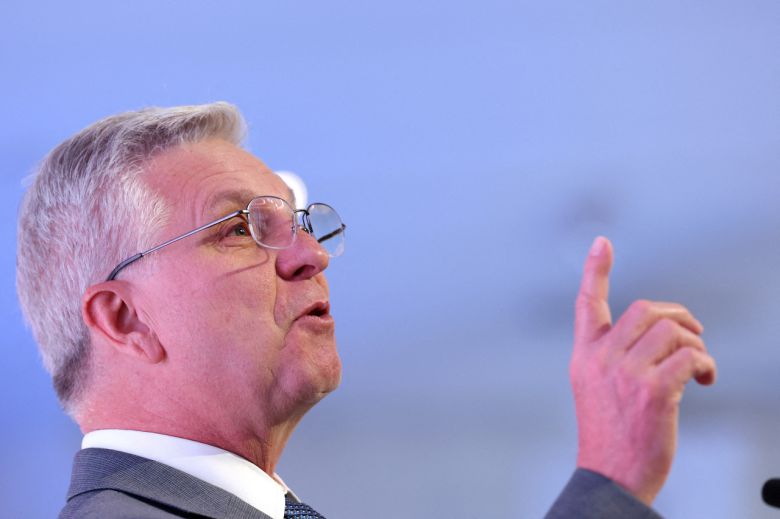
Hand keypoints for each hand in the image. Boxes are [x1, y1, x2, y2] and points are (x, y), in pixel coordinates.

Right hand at [570, 237, 716, 504]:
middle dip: (677, 317)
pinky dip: (705, 365)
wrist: (610, 476)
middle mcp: (601, 359)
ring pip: (671, 332)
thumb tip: (657, 334)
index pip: (587, 304)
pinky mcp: (653, 391)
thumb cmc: (609, 435)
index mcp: (585, 356)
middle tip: (693, 333)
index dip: (596, 271)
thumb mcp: (594, 388)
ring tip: (699, 368)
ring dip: (695, 346)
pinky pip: (689, 358)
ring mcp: (625, 374)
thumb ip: (612, 357)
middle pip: (645, 311)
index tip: (602, 244)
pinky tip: (704, 379)